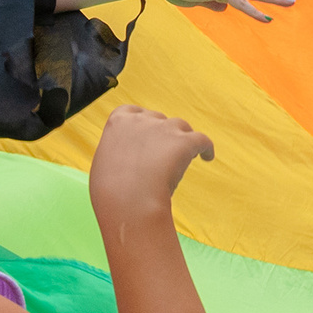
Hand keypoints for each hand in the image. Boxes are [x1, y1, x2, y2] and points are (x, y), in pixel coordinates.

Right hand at [91, 105, 213, 222]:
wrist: (127, 200)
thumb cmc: (111, 191)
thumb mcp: (105, 164)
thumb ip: (118, 154)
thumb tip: (127, 161)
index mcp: (118, 122)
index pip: (133, 112)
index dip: (143, 122)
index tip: (148, 132)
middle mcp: (142, 120)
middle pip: (159, 120)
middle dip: (162, 133)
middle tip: (164, 153)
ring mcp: (164, 128)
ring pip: (181, 127)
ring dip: (182, 139)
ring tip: (185, 156)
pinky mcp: (184, 141)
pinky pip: (202, 140)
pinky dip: (206, 148)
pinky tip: (207, 157)